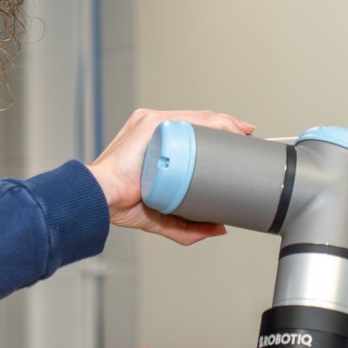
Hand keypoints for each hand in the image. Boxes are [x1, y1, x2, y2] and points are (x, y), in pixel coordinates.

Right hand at [87, 108, 253, 244]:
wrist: (101, 197)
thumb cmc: (120, 202)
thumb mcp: (163, 217)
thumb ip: (189, 227)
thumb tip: (218, 228)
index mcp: (154, 146)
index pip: (191, 135)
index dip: (217, 136)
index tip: (237, 143)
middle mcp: (154, 131)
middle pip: (198, 123)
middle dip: (226, 128)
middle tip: (246, 138)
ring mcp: (151, 125)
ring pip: (196, 119)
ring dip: (223, 123)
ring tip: (242, 132)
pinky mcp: (149, 123)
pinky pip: (187, 119)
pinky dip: (210, 121)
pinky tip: (227, 127)